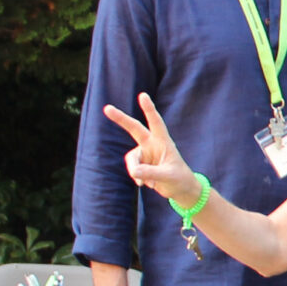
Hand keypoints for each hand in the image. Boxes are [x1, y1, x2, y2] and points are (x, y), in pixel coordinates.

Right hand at [102, 93, 202, 209]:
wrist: (179, 189)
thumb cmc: (179, 179)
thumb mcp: (168, 176)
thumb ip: (151, 173)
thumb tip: (134, 171)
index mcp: (163, 141)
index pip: (156, 122)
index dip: (149, 109)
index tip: (142, 95)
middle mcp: (152, 144)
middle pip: (134, 128)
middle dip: (121, 119)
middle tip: (107, 108)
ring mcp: (145, 153)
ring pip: (131, 159)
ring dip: (134, 170)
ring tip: (145, 182)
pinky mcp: (140, 164)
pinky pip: (132, 169)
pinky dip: (136, 177)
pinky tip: (145, 184)